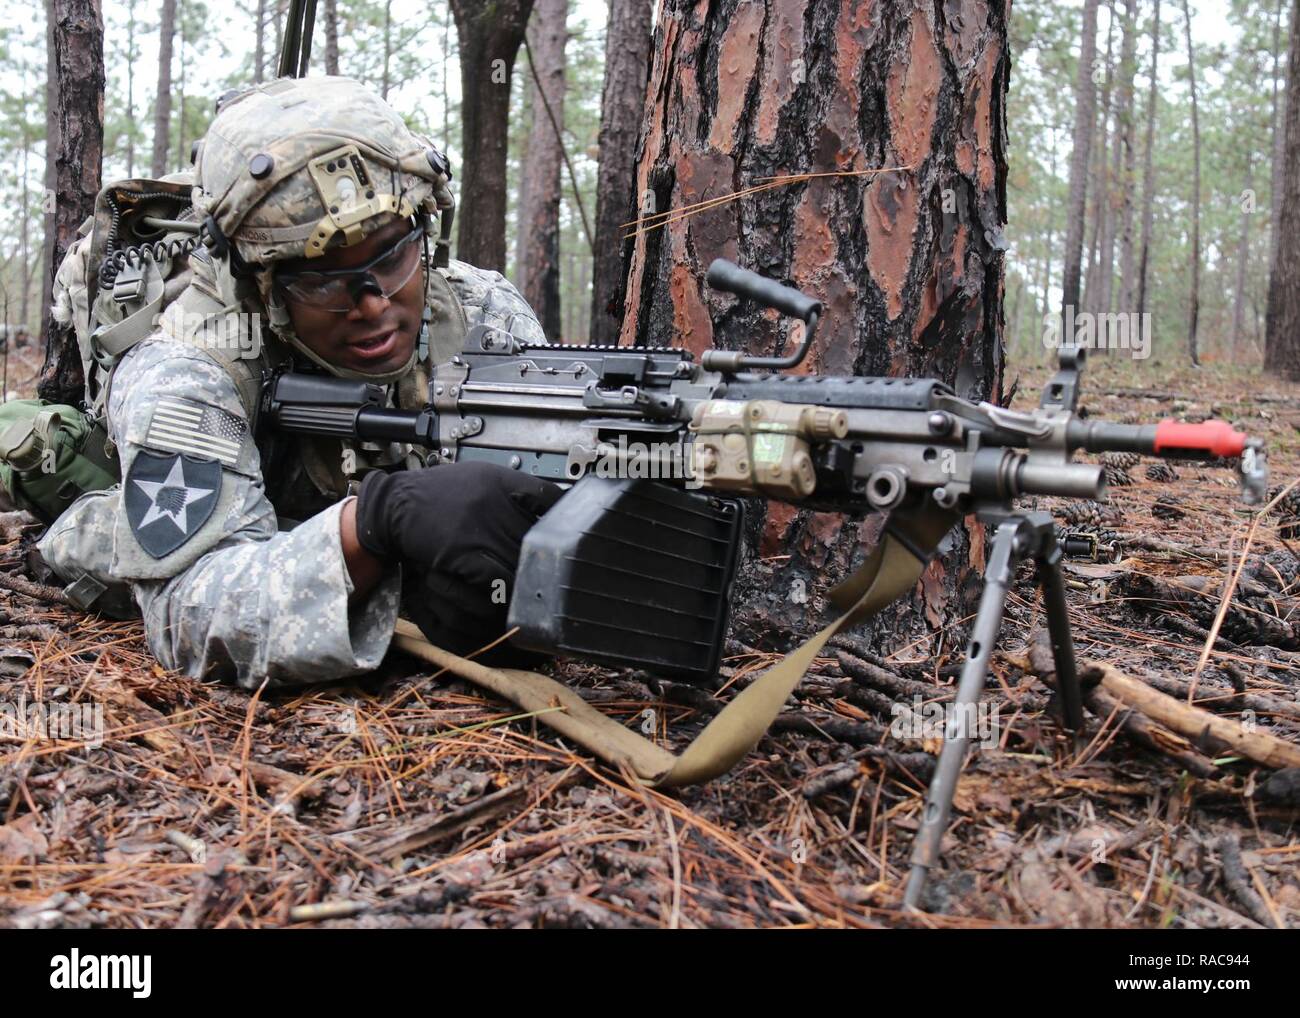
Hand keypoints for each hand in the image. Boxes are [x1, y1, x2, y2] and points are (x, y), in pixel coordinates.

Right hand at [355, 462, 562, 651]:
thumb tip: (552, 509)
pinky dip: (504, 592)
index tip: (576, 538)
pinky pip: (494, 578)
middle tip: (558, 583)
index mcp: (500, 480)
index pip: (549, 497)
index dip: (567, 520)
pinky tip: (508, 599)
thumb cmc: (437, 497)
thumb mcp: (479, 480)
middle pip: (538, 539)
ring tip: (536, 597)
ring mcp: (476, 525)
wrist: (391, 507)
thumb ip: (514, 492)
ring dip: (528, 583)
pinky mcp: (460, 551)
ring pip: (519, 562)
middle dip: (548, 563)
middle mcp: (492, 500)